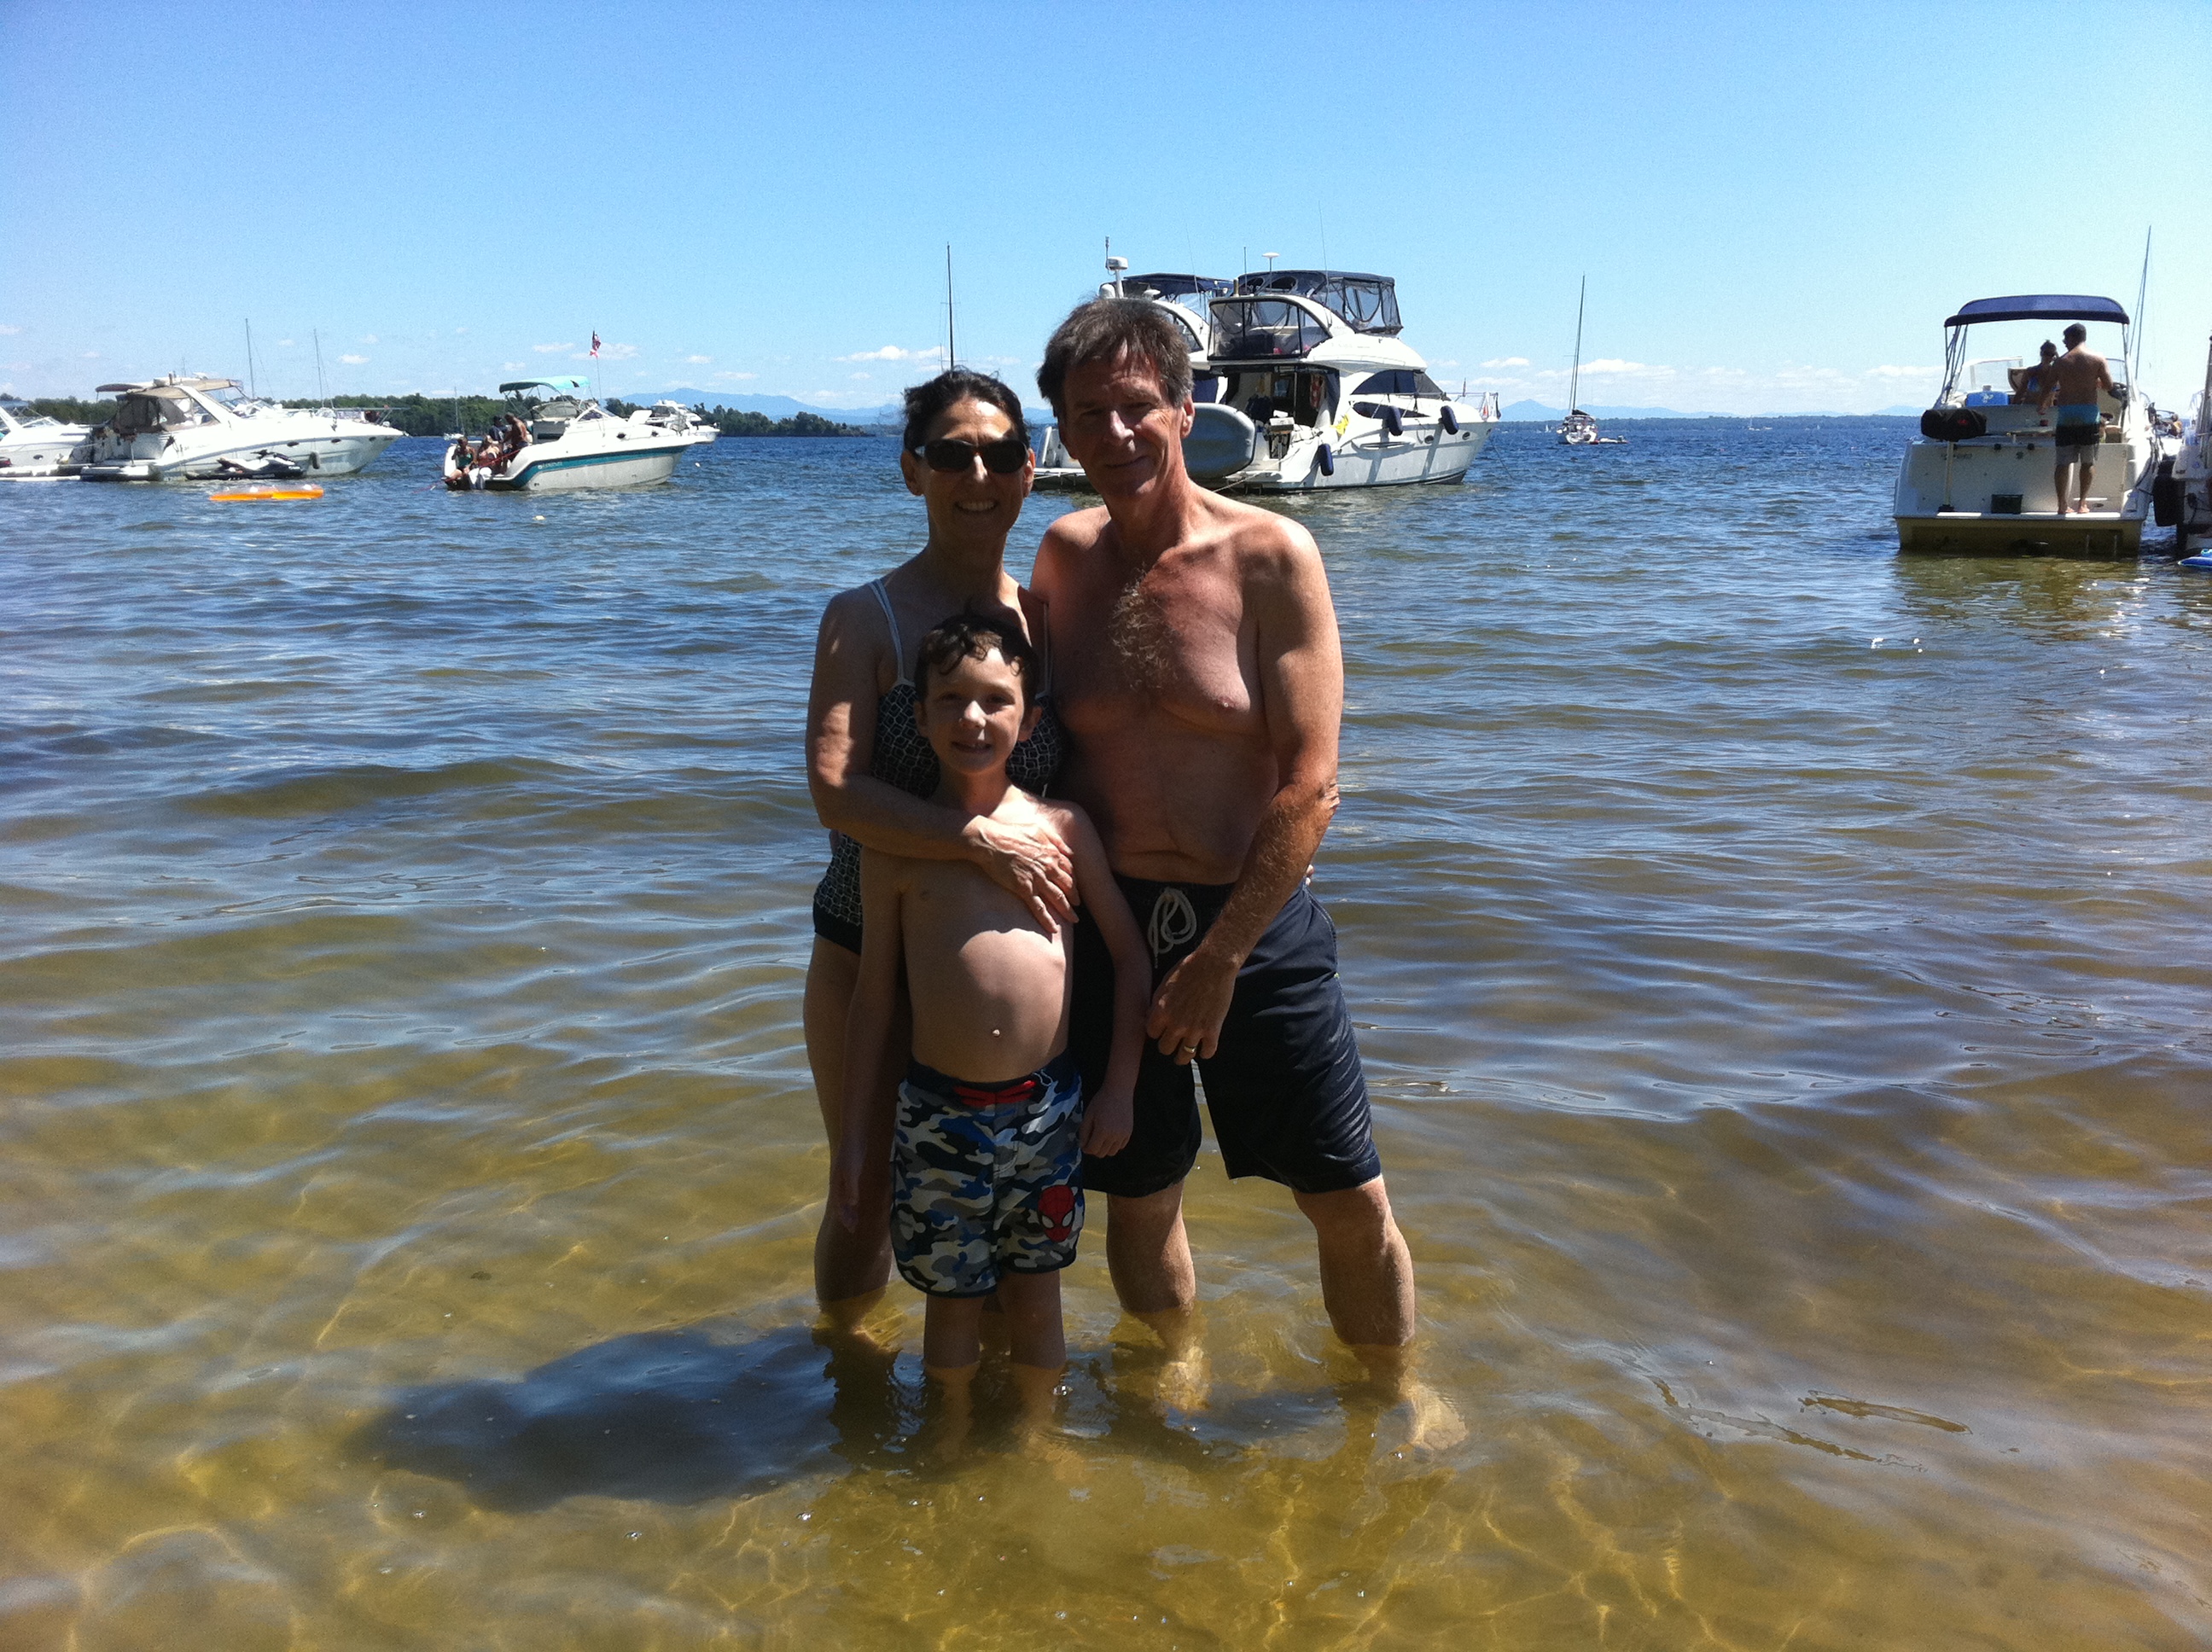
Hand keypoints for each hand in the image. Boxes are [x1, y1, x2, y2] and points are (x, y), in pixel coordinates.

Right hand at [829, 1143, 863, 1232]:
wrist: (854, 1134)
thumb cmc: (853, 1153)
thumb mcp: (852, 1171)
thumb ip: (851, 1188)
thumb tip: (852, 1205)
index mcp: (837, 1184)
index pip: (839, 1206)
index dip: (845, 1218)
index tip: (851, 1229)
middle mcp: (838, 1182)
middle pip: (841, 1203)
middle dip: (847, 1216)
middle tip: (854, 1228)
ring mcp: (843, 1177)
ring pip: (844, 1197)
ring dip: (849, 1209)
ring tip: (855, 1218)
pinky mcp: (850, 1171)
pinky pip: (849, 1190)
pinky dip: (852, 1198)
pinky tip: (857, 1200)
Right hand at [966, 814, 1076, 932]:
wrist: (990, 840)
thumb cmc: (1011, 832)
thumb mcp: (1039, 829)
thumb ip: (1056, 840)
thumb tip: (1070, 852)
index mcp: (1052, 853)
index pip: (1069, 871)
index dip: (1072, 881)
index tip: (1073, 889)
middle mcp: (1048, 867)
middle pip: (1067, 886)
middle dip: (1073, 898)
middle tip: (1076, 907)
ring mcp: (1037, 878)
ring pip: (1057, 898)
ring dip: (1067, 911)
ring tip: (1073, 920)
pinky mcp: (1023, 888)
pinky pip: (1039, 907)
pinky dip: (1047, 919)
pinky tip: (1053, 929)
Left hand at [1080, 1088, 1132, 1156]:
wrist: (1119, 1091)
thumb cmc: (1101, 1101)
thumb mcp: (1088, 1115)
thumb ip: (1084, 1131)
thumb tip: (1083, 1145)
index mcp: (1102, 1131)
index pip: (1092, 1149)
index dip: (1086, 1149)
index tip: (1084, 1144)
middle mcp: (1114, 1136)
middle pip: (1102, 1153)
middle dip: (1094, 1150)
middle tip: (1091, 1141)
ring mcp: (1123, 1135)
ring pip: (1112, 1152)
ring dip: (1104, 1149)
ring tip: (1101, 1139)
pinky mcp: (1129, 1132)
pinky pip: (1120, 1146)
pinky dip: (1114, 1145)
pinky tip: (1110, 1136)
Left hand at [1147, 946, 1237, 1064]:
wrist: (1214, 964)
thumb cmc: (1188, 968)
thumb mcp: (1165, 983)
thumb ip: (1157, 1003)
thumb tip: (1150, 1016)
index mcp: (1161, 1011)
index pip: (1151, 1033)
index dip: (1156, 1032)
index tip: (1161, 1031)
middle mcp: (1176, 1024)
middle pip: (1165, 1048)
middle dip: (1168, 1046)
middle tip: (1172, 1043)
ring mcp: (1195, 1029)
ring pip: (1185, 1056)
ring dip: (1183, 1057)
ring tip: (1184, 1057)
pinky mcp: (1213, 1030)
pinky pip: (1207, 1052)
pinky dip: (1205, 1053)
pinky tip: (1204, 1050)